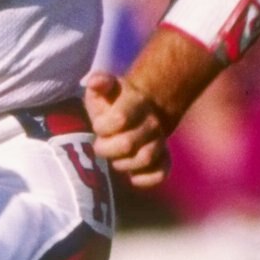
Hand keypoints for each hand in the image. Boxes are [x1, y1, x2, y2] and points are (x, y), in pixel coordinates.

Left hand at [82, 68, 172, 189]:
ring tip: (115, 158)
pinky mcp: (164, 160)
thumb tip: (95, 80)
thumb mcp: (104, 90)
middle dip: (107, 148)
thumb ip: (99, 83)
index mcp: (136, 103)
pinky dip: (144, 179)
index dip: (102, 126)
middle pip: (127, 143)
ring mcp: (159, 142)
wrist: (140, 114)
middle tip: (102, 145)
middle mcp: (152, 122)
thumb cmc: (113, 104)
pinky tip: (131, 176)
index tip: (98, 125)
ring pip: (144, 159)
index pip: (120, 119)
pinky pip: (160, 174)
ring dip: (123, 163)